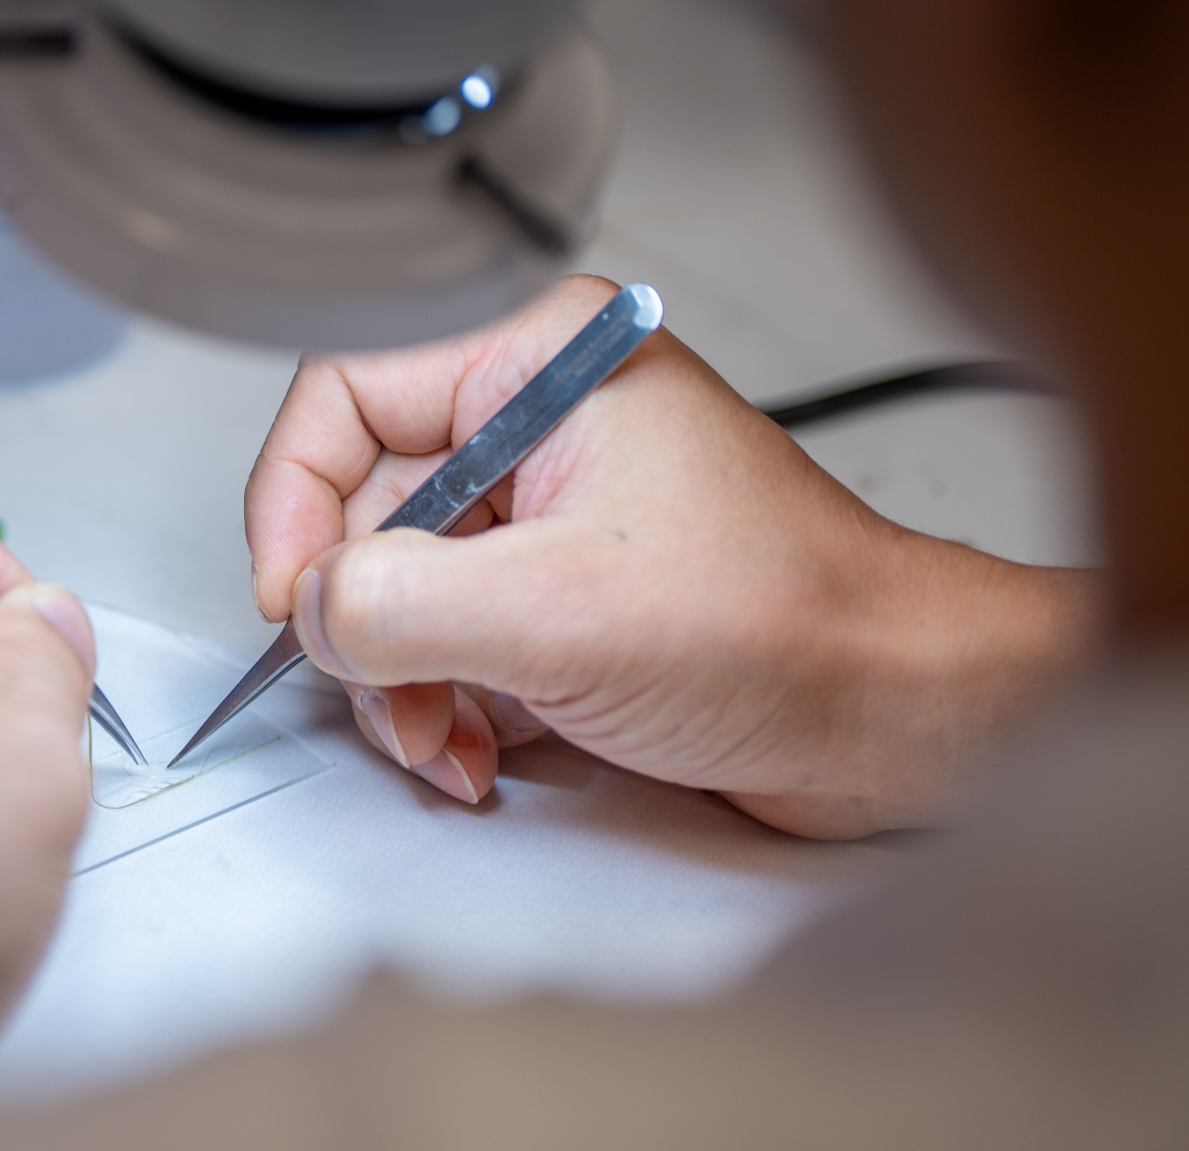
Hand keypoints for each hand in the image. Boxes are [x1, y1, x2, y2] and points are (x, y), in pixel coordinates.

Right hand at [247, 275, 1096, 837]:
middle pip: (366, 509)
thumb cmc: (791, 629)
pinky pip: (451, 638)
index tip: (295, 594)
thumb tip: (313, 611)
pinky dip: (447, 705)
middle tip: (392, 697)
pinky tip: (480, 751)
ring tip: (448, 741)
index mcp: (541, 362)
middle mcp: (540, 424)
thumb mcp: (560, 614)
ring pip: (402, 588)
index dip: (296, 497)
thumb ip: (402, 604)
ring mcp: (551, 514)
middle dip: (368, 627)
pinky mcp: (562, 593)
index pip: (346, 392)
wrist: (894, 717)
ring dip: (404, 683)